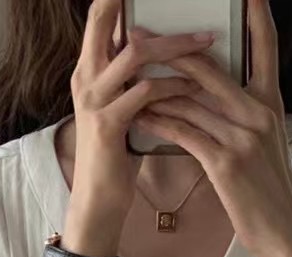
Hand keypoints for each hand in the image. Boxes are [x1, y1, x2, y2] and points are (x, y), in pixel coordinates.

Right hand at [65, 0, 215, 245]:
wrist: (97, 202)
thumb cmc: (114, 157)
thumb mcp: (119, 110)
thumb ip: (131, 82)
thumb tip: (160, 58)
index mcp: (88, 70)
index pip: (98, 18)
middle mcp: (85, 77)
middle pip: (105, 20)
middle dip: (138, 7)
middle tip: (183, 5)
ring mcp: (94, 99)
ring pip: (135, 55)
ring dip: (175, 47)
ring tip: (206, 42)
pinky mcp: (107, 124)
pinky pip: (146, 94)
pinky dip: (174, 88)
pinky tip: (196, 87)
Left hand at [132, 0, 291, 256]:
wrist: (281, 233)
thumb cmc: (268, 190)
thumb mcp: (265, 144)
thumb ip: (244, 115)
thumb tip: (213, 95)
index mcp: (271, 104)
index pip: (265, 48)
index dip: (257, 18)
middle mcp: (259, 113)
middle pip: (210, 69)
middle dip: (171, 49)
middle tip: (140, 34)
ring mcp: (243, 137)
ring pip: (190, 100)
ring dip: (156, 88)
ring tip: (129, 75)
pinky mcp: (225, 163)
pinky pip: (185, 133)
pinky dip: (161, 123)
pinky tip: (143, 115)